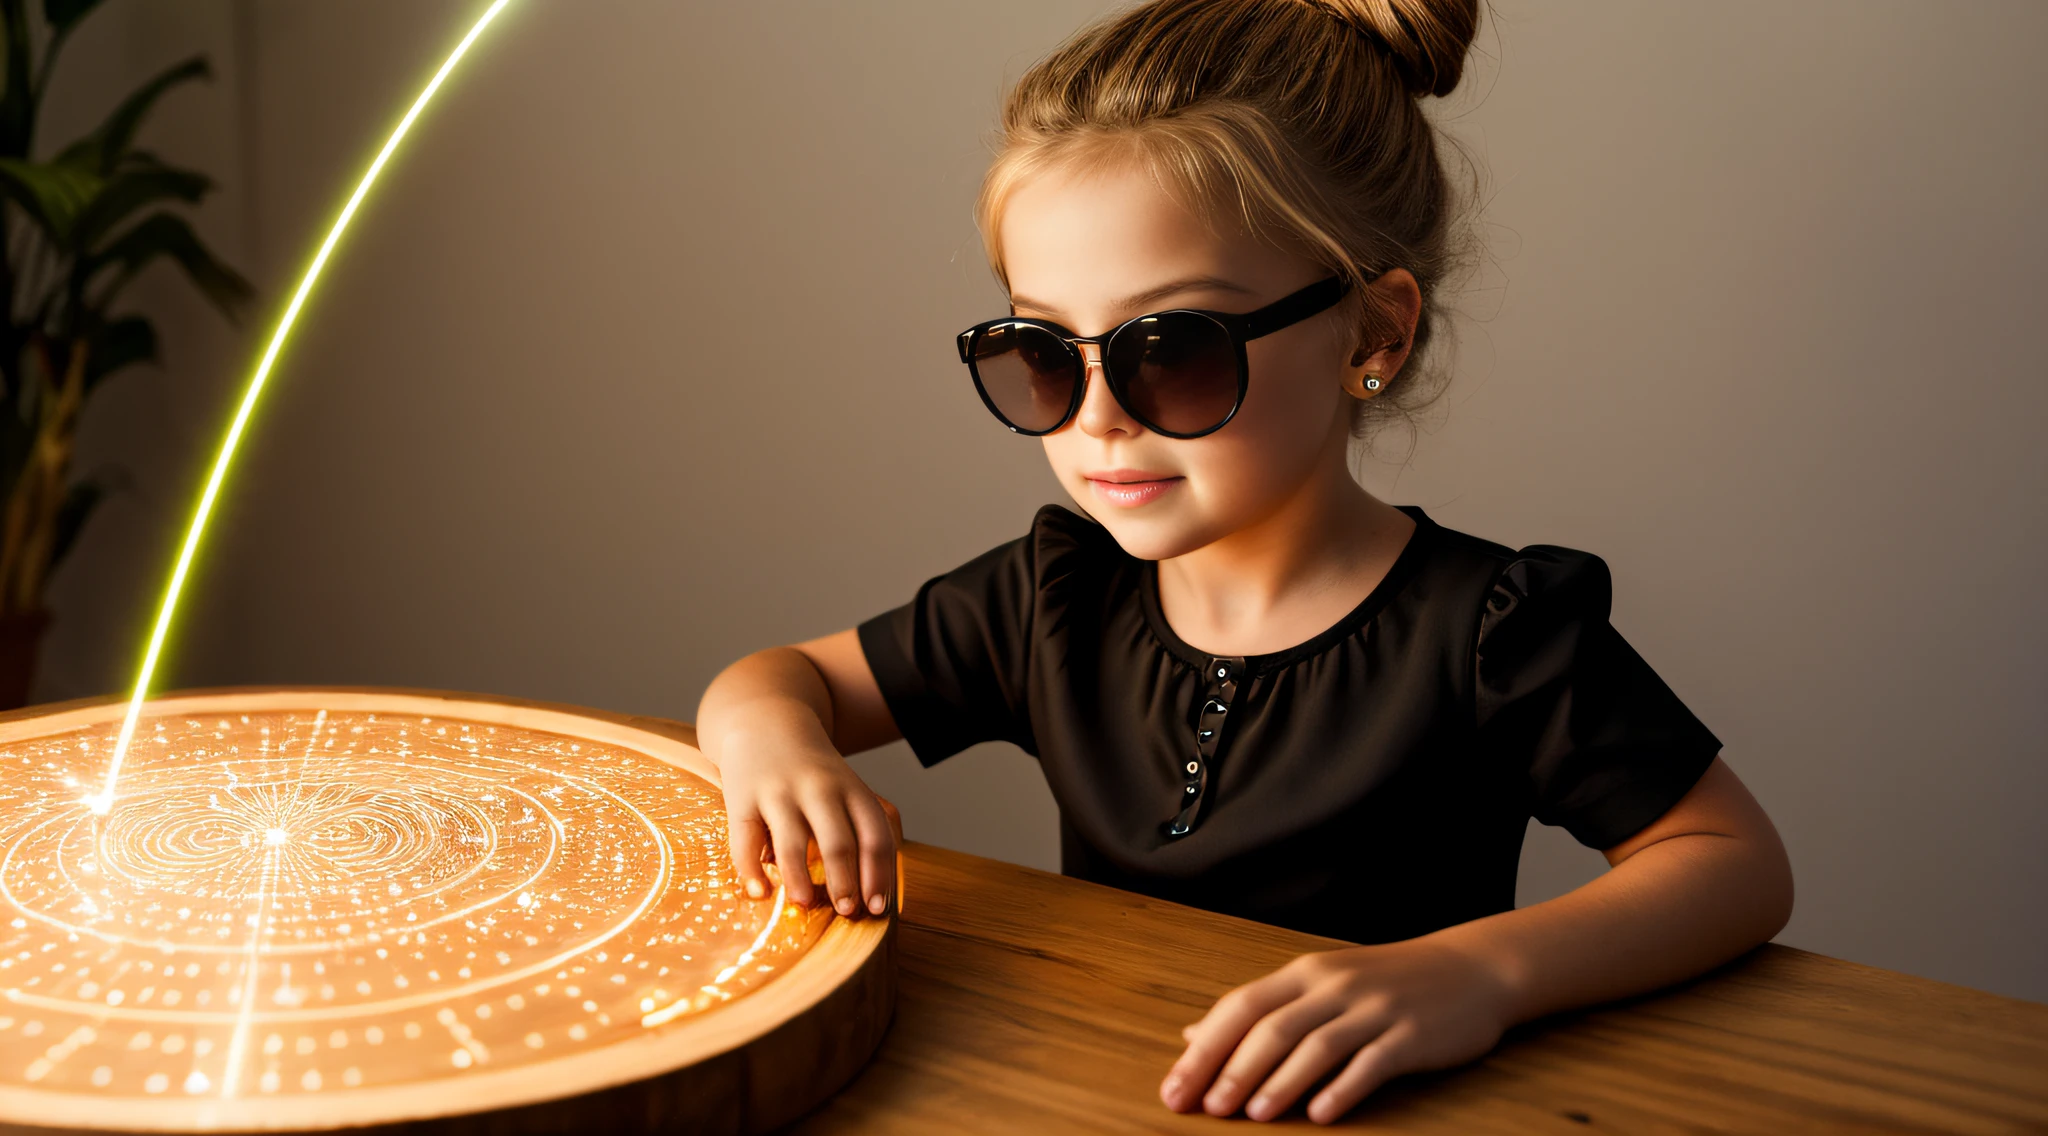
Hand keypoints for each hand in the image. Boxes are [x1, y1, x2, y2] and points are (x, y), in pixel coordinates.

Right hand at [716, 719, 898, 917]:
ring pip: (793, 843)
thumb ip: (868, 827)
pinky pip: (745, 841)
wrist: (766, 721)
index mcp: (852, 790)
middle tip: (846, 912)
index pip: (875, 836)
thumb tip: (879, 888)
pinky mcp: (742, 797)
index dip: (878, 875)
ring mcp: (779, 792)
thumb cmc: (816, 772)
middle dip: (845, 882)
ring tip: (804, 905)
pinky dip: (751, 871)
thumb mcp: (851, 787)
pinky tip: (759, 893)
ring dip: (800, 880)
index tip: (877, 908)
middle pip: (839, 842)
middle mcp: (819, 789)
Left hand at [1160, 938, 1513, 1123]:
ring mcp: (1374, 1008)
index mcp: (1304, 972)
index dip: (1204, 1050)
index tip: (1175, 1088)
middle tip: (1206, 1110)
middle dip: (1233, 1071)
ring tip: (1254, 1115)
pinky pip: (1371, 1063)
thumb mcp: (1317, 984)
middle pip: (1272, 1027)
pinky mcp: (1411, 1034)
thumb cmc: (1384, 981)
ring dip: (1281, 1082)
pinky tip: (1320, 1115)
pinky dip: (1343, 1088)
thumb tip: (1191, 1033)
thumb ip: (1258, 1010)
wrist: (1471, 968)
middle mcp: (1334, 985)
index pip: (1241, 1007)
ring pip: (1317, 1044)